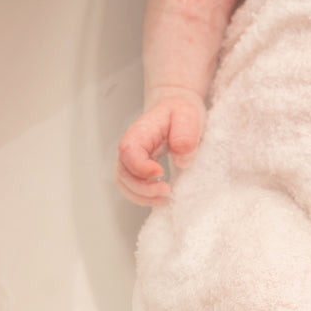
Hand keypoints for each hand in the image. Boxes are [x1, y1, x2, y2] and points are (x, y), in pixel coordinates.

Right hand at [115, 90, 205, 205]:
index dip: (140, 167)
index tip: (160, 173)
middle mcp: (132, 146)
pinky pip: (132, 186)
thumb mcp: (188, 116)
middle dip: (142, 188)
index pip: (128, 150)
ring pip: (124, 182)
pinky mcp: (139, 168)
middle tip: (166, 191)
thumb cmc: (180, 112)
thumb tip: (181, 159)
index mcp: (141, 131)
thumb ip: (185, 135)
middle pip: (123, 171)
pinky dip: (142, 197)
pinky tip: (159, 199)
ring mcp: (133, 158)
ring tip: (163, 198)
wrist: (177, 110)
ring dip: (141, 196)